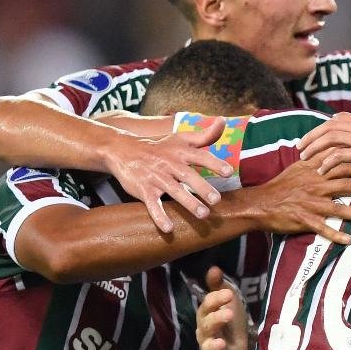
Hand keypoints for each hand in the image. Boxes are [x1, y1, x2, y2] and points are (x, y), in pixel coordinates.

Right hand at [104, 120, 234, 232]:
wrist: (122, 150)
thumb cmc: (158, 146)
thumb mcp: (180, 138)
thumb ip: (204, 135)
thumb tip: (223, 121)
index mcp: (180, 152)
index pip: (200, 156)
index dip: (214, 163)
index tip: (228, 172)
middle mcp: (169, 163)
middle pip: (188, 175)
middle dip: (202, 187)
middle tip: (217, 200)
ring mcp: (156, 177)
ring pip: (173, 190)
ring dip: (188, 203)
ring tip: (203, 214)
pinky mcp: (143, 190)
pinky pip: (152, 204)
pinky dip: (159, 216)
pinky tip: (169, 228)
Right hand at [196, 266, 251, 349]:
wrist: (240, 344)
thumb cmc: (230, 320)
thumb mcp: (226, 301)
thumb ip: (218, 286)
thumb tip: (214, 267)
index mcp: (205, 315)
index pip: (207, 306)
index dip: (216, 300)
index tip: (229, 294)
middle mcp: (204, 331)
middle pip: (207, 325)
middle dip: (217, 319)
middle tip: (229, 314)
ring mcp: (210, 348)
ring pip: (207, 346)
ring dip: (213, 345)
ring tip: (222, 342)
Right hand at [251, 155, 350, 243]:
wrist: (261, 202)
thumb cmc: (283, 185)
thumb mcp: (300, 166)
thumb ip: (319, 157)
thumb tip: (337, 148)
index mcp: (315, 169)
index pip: (343, 163)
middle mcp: (315, 184)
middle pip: (346, 182)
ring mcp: (310, 203)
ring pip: (339, 207)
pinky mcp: (304, 219)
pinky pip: (323, 229)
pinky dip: (336, 235)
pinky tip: (350, 240)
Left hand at [297, 113, 350, 179]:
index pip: (339, 119)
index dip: (323, 127)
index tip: (313, 138)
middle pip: (330, 125)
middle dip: (312, 136)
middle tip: (300, 147)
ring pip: (331, 137)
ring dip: (314, 147)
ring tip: (304, 158)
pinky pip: (340, 154)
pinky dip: (327, 162)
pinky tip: (321, 170)